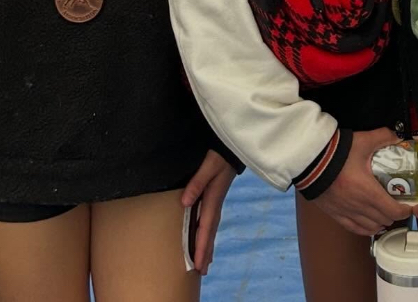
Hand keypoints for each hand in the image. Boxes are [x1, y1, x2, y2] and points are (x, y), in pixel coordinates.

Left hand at [181, 150, 237, 275]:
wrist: (233, 146)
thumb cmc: (221, 153)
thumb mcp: (209, 164)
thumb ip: (197, 182)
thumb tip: (185, 203)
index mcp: (214, 197)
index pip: (206, 227)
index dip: (202, 246)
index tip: (199, 264)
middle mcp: (215, 202)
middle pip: (210, 232)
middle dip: (206, 251)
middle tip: (202, 271)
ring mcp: (216, 200)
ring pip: (211, 228)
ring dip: (208, 245)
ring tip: (205, 263)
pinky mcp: (214, 196)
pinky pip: (210, 220)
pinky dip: (208, 233)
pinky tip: (205, 237)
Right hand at [309, 128, 409, 235]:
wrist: (310, 160)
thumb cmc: (337, 152)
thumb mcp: (364, 141)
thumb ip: (384, 136)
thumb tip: (400, 135)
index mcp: (368, 191)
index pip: (393, 211)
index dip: (405, 211)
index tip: (410, 206)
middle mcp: (358, 206)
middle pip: (384, 220)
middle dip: (395, 215)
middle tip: (399, 205)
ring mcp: (346, 212)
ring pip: (370, 227)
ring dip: (381, 222)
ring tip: (386, 214)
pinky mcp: (335, 214)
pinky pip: (354, 229)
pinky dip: (366, 229)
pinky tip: (370, 224)